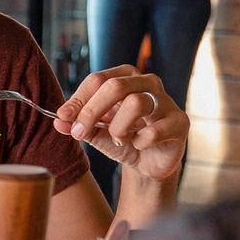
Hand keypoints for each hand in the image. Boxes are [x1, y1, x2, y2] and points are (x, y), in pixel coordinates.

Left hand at [58, 67, 188, 180]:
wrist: (150, 163)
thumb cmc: (123, 139)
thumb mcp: (96, 132)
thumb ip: (78, 125)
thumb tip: (59, 122)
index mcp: (126, 77)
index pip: (98, 80)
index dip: (78, 99)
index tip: (63, 117)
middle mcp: (147, 83)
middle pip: (116, 86)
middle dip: (92, 111)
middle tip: (79, 133)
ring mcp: (166, 101)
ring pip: (136, 103)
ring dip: (118, 128)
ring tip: (118, 139)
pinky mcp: (180, 122)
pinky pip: (154, 130)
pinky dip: (139, 142)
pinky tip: (139, 145)